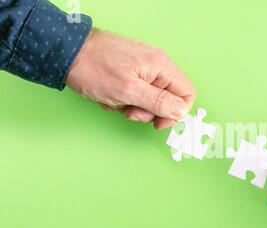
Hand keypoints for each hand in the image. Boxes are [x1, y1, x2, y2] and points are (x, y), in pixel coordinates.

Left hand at [66, 29, 195, 129]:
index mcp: (162, 67)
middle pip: (168, 99)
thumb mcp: (129, 91)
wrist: (66, 52)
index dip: (176, 113)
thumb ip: (159, 102)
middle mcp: (156, 66)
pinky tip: (109, 95)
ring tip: (115, 101)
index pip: (187, 94)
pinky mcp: (130, 71)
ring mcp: (143, 68)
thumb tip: (181, 112)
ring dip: (132, 106)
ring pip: (150, 99)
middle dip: (148, 111)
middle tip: (129, 111)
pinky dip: (123, 99)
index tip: (158, 122)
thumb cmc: (94, 67)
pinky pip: (135, 93)